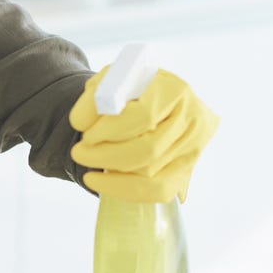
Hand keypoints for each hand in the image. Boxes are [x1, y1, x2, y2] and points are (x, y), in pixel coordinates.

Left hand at [67, 65, 219, 202]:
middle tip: (79, 152)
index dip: (110, 129)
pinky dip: (124, 190)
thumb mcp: (110, 80)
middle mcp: (192, 120)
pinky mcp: (186, 172)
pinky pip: (157, 191)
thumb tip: (79, 122)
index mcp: (175, 90)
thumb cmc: (129, 90)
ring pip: (150, 173)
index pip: (144, 116)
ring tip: (89, 160)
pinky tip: (101, 182)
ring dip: (111, 172)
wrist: (153, 104)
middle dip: (106, 155)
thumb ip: (94, 96)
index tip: (84, 132)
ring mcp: (192, 149)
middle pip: (148, 149)